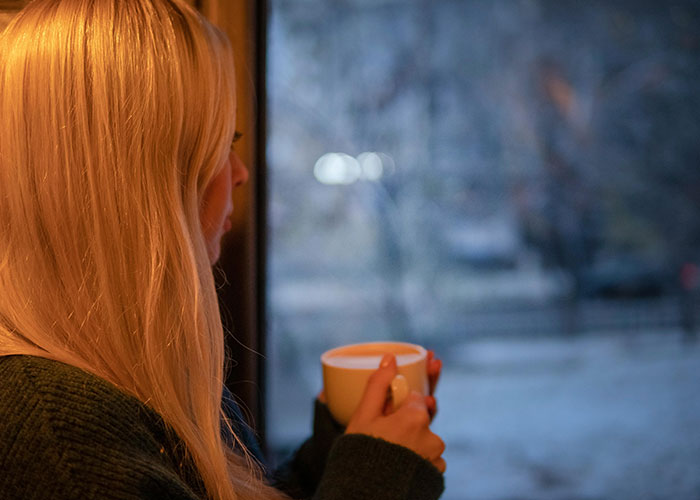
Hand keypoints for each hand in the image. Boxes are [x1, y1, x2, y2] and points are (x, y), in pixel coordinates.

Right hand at [345, 354, 445, 473]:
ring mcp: (437, 459)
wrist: (364, 494)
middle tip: (386, 437)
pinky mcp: (437, 475)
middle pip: (420, 419)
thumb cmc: (361, 452)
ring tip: (388, 452)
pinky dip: (417, 458)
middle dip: (406, 423)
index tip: (387, 413)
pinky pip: (429, 458)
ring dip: (412, 441)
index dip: (400, 404)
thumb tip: (390, 358)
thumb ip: (379, 384)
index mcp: (417, 417)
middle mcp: (433, 437)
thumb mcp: (364, 415)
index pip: (415, 398)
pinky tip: (399, 465)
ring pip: (424, 439)